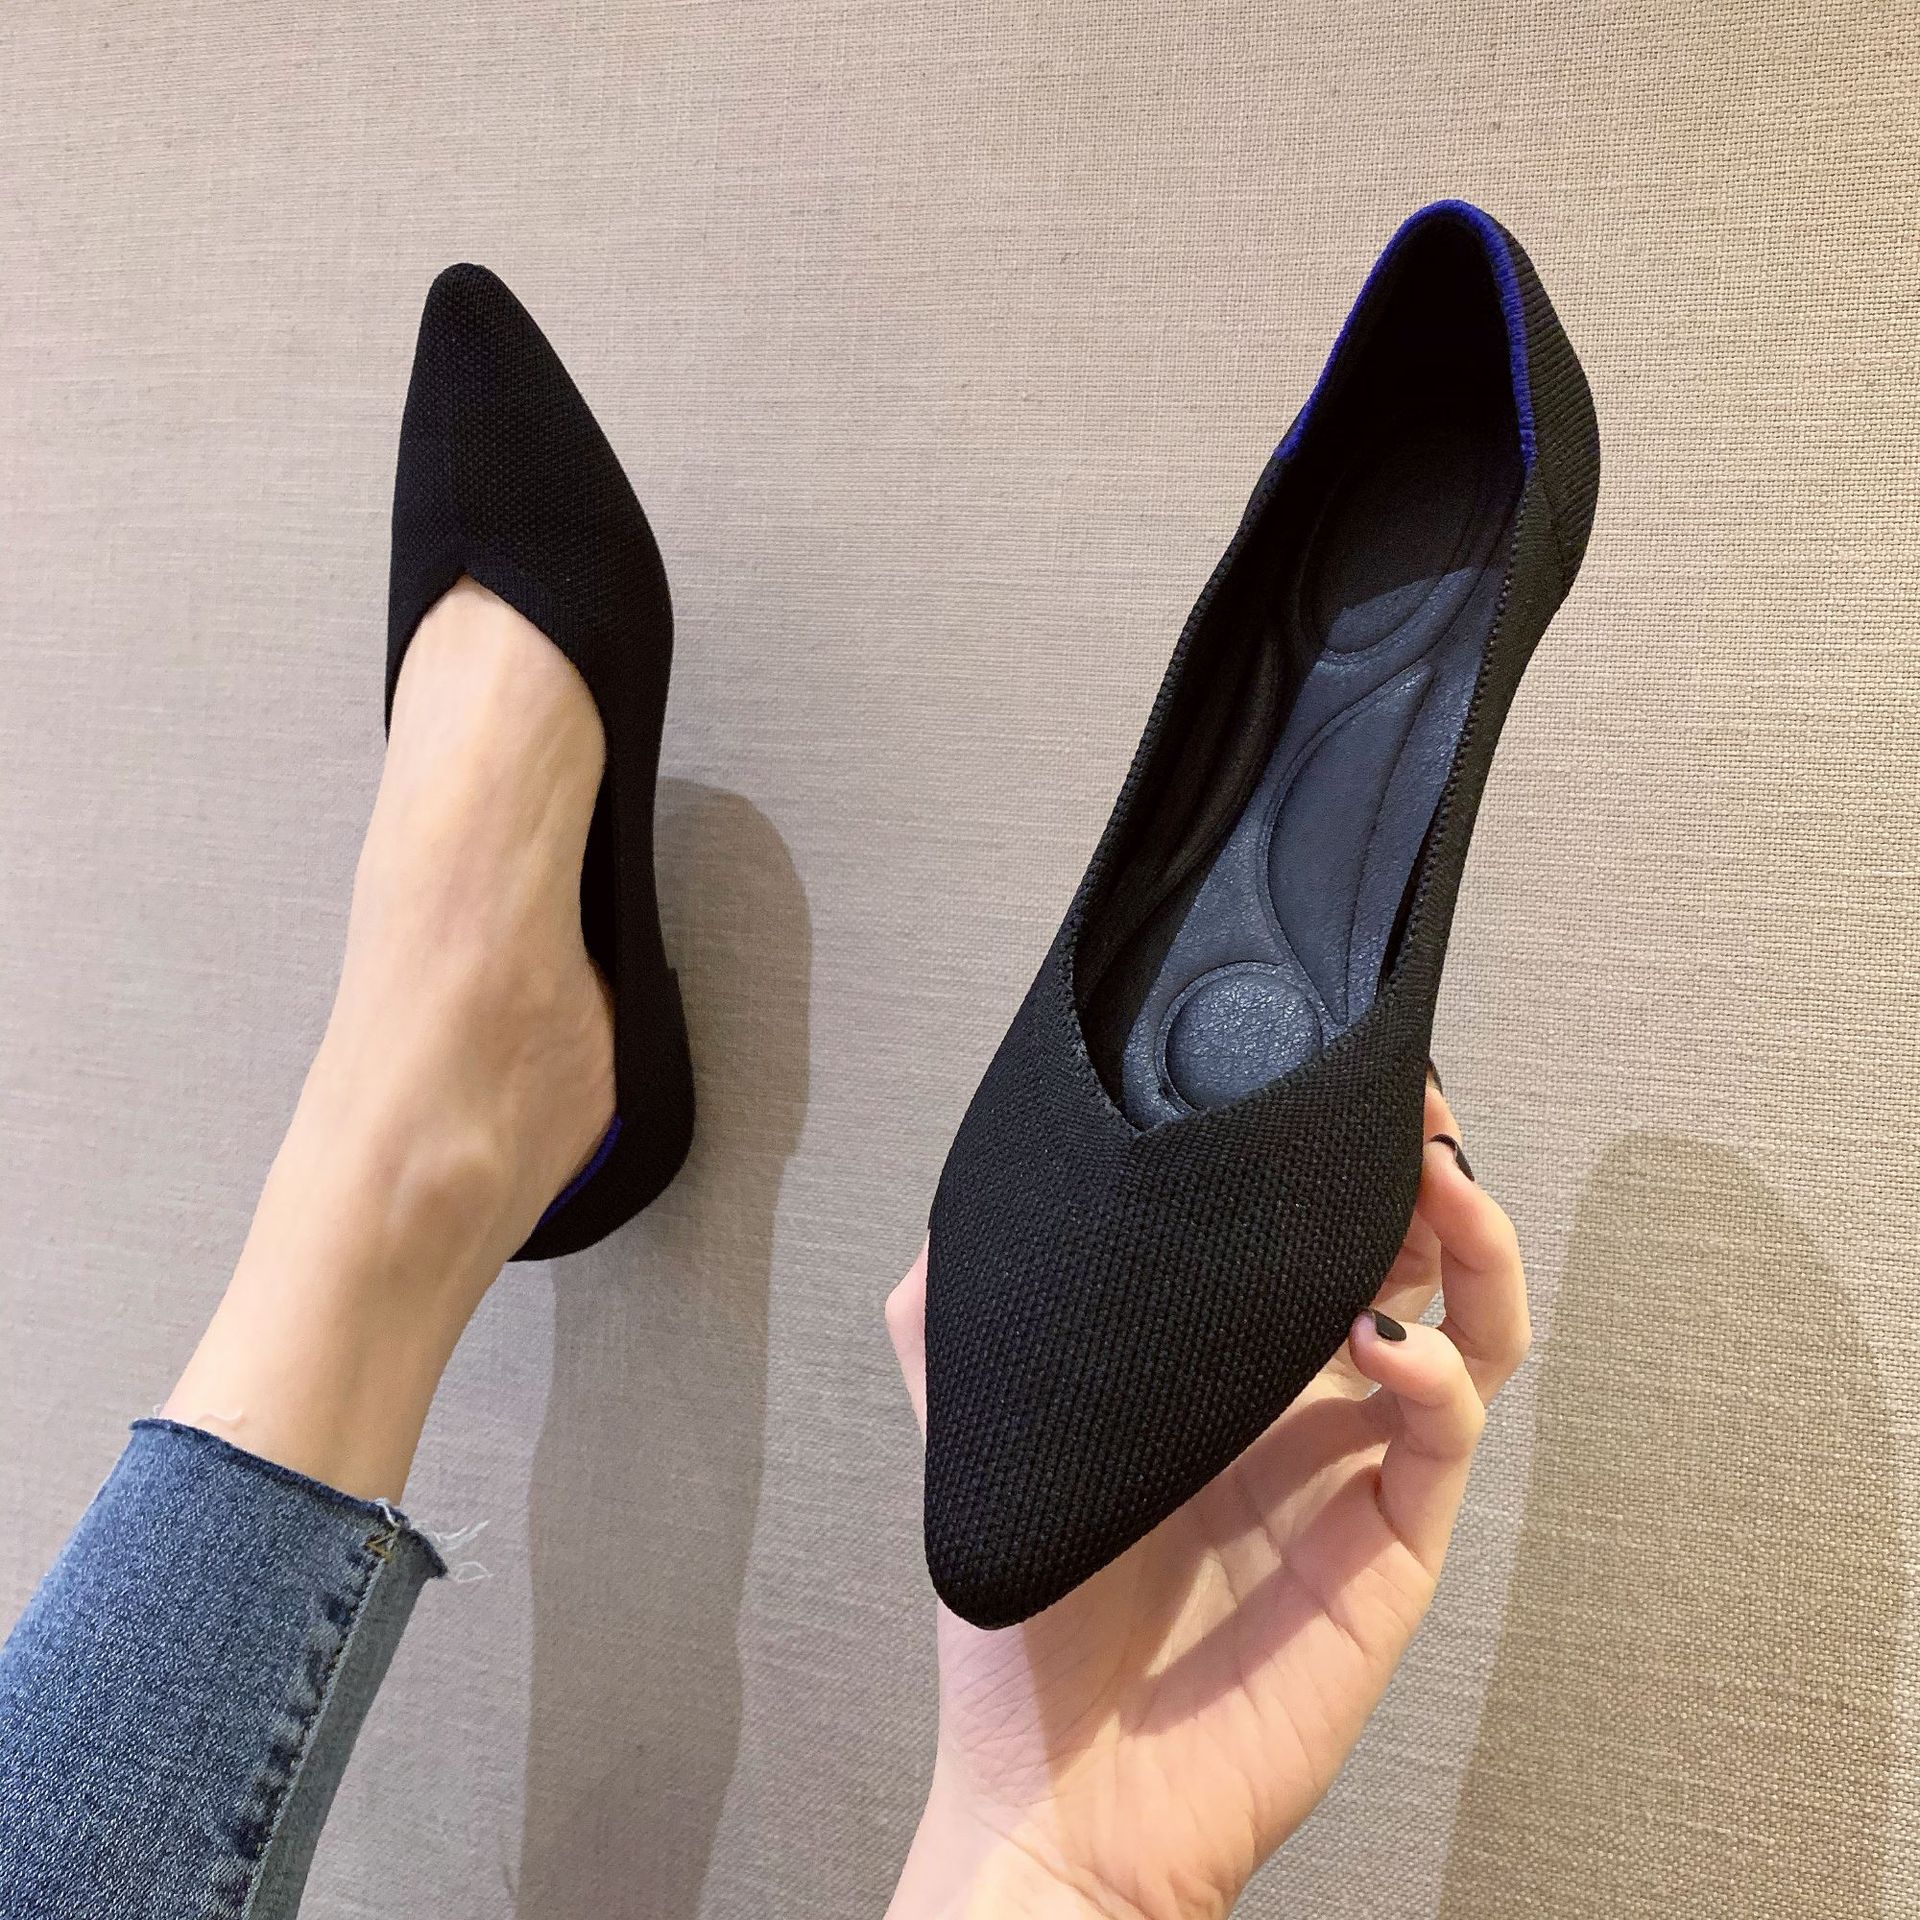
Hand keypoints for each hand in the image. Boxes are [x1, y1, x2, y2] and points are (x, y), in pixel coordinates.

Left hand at [885, 1077, 1527, 1919]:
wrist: (1058, 1789)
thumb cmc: (1026, 1620)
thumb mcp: (980, 1437)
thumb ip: (960, 1324)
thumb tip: (955, 1210)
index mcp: (1220, 1367)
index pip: (1304, 1233)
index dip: (1329, 1153)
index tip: (1322, 1071)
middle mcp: (1302, 1404)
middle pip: (1407, 1255)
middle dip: (1419, 1164)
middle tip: (1408, 1100)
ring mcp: (1354, 1472)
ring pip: (1465, 1330)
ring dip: (1469, 1246)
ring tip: (1437, 1182)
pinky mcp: (1388, 1549)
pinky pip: (1445, 1439)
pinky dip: (1435, 1374)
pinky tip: (1385, 1342)